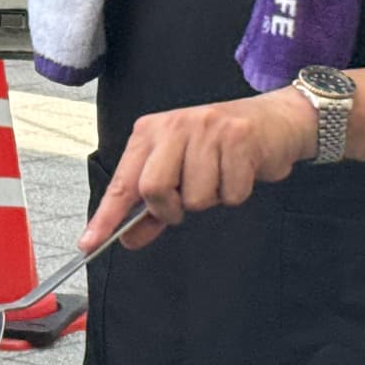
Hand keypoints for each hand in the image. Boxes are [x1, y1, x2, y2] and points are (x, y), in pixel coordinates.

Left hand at [80, 87, 317, 251]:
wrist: (274, 121)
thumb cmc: (221, 148)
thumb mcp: (180, 170)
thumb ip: (152, 207)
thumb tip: (128, 237)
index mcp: (151, 132)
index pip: (123, 181)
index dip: (106, 216)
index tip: (89, 243)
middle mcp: (174, 126)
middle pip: (154, 189)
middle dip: (170, 209)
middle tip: (185, 202)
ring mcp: (207, 130)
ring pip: (196, 197)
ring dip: (211, 198)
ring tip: (220, 175)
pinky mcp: (239, 138)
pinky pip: (230, 194)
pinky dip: (236, 193)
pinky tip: (240, 171)